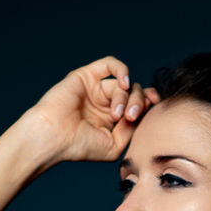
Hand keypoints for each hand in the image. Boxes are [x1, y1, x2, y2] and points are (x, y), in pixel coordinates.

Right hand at [24, 54, 160, 166]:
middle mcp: (105, 102)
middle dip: (139, 103)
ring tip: (117, 114)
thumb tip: (142, 111)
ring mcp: (96, 89)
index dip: (149, 104)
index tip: (156, 108)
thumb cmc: (81, 146)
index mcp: (112, 120)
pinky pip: (110, 64)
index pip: (138, 105)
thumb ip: (131, 128)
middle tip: (131, 117)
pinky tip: (124, 83)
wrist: (55, 137)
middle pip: (134, 94)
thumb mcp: (115, 144)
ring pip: (124, 84)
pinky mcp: (87, 76)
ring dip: (126, 97)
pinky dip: (122, 70)